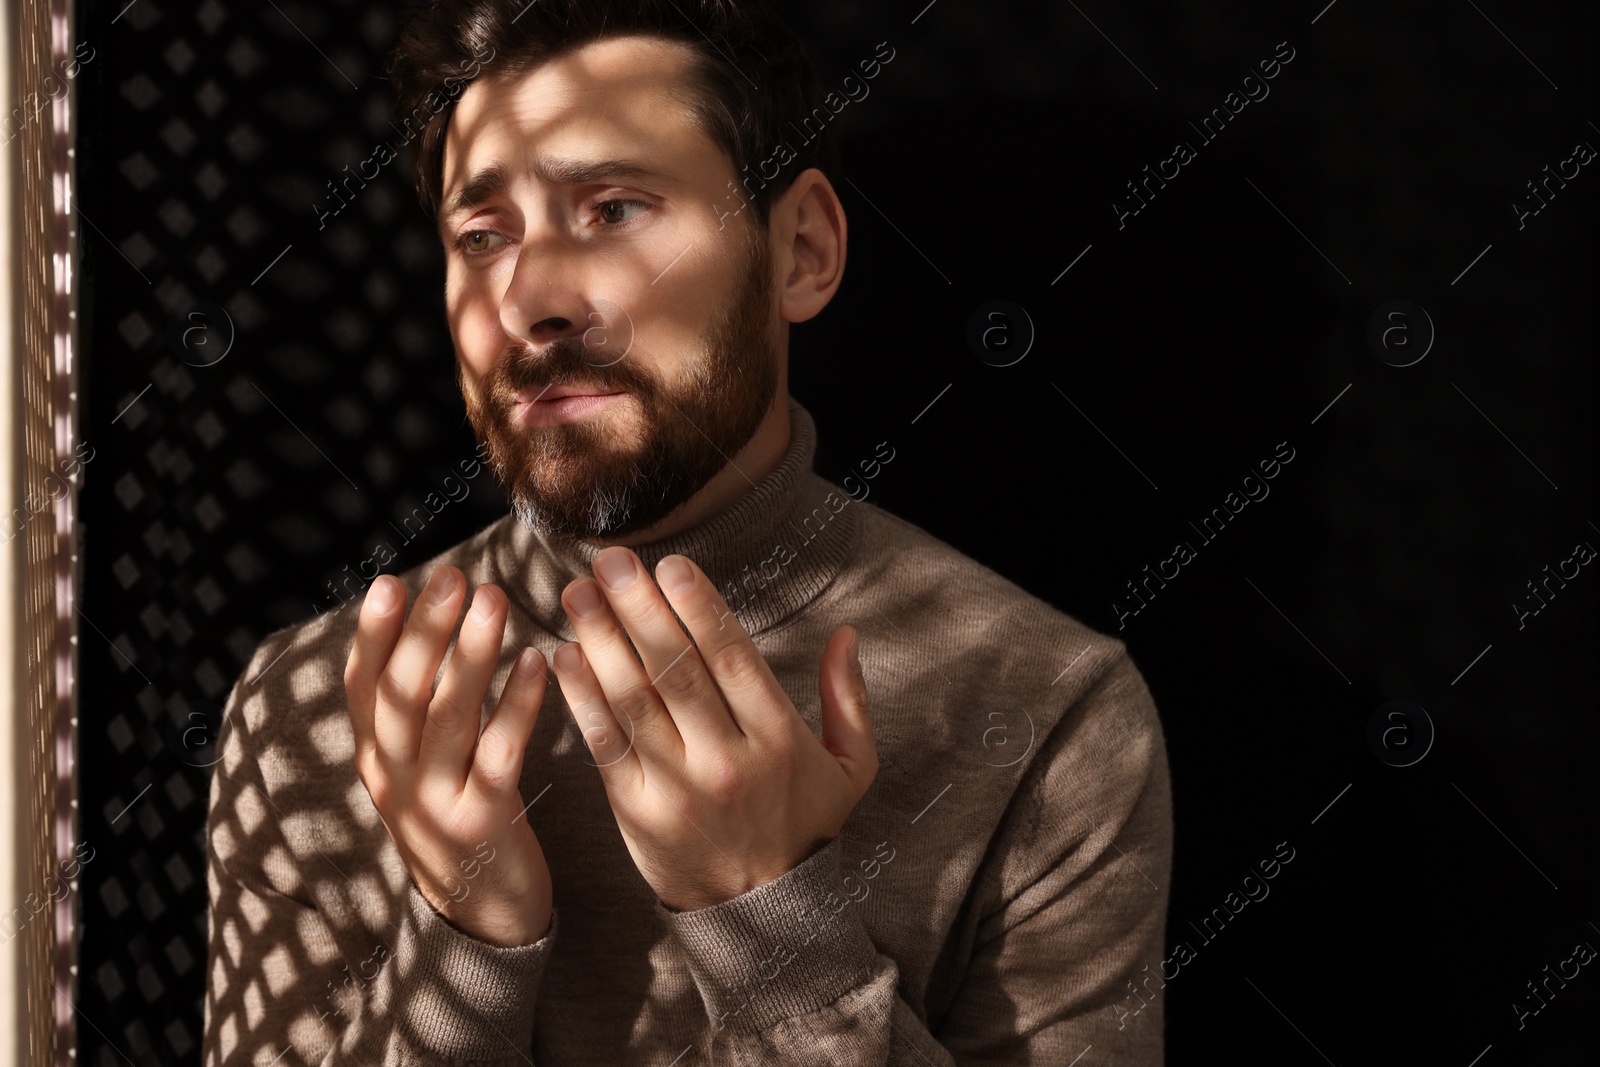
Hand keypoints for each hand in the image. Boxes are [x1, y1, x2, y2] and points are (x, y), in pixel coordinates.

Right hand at [344, 566, 552, 945]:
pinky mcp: (483, 824)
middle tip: (453, 577)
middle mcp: (394, 779)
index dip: (373, 635)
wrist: (480, 917)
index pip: (363, 687)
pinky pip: (500, 756)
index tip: (390, 582)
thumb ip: (418, 706)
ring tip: (493, 601)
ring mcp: (435, 804)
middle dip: (424, 631)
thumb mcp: (420, 766)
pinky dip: (517, 705)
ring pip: (447, 719)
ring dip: (470, 655)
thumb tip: (427, 618)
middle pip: (401, 695)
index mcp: (376, 759)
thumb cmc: (458, 816)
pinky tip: (538, 662)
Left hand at [552, 548, 877, 910]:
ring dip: (600, 640)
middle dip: (640, 608)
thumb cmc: (805, 828)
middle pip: (676, 670)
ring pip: (634, 701)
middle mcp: (728, 761)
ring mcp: (679, 787)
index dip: (698, 607)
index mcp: (779, 740)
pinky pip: (605, 744)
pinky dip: (581, 698)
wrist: (761, 914)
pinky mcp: (638, 811)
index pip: (733, 658)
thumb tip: (846, 634)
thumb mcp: (850, 768)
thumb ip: (848, 699)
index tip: (670, 564)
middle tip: (611, 560)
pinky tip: (563, 655)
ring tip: (578, 592)